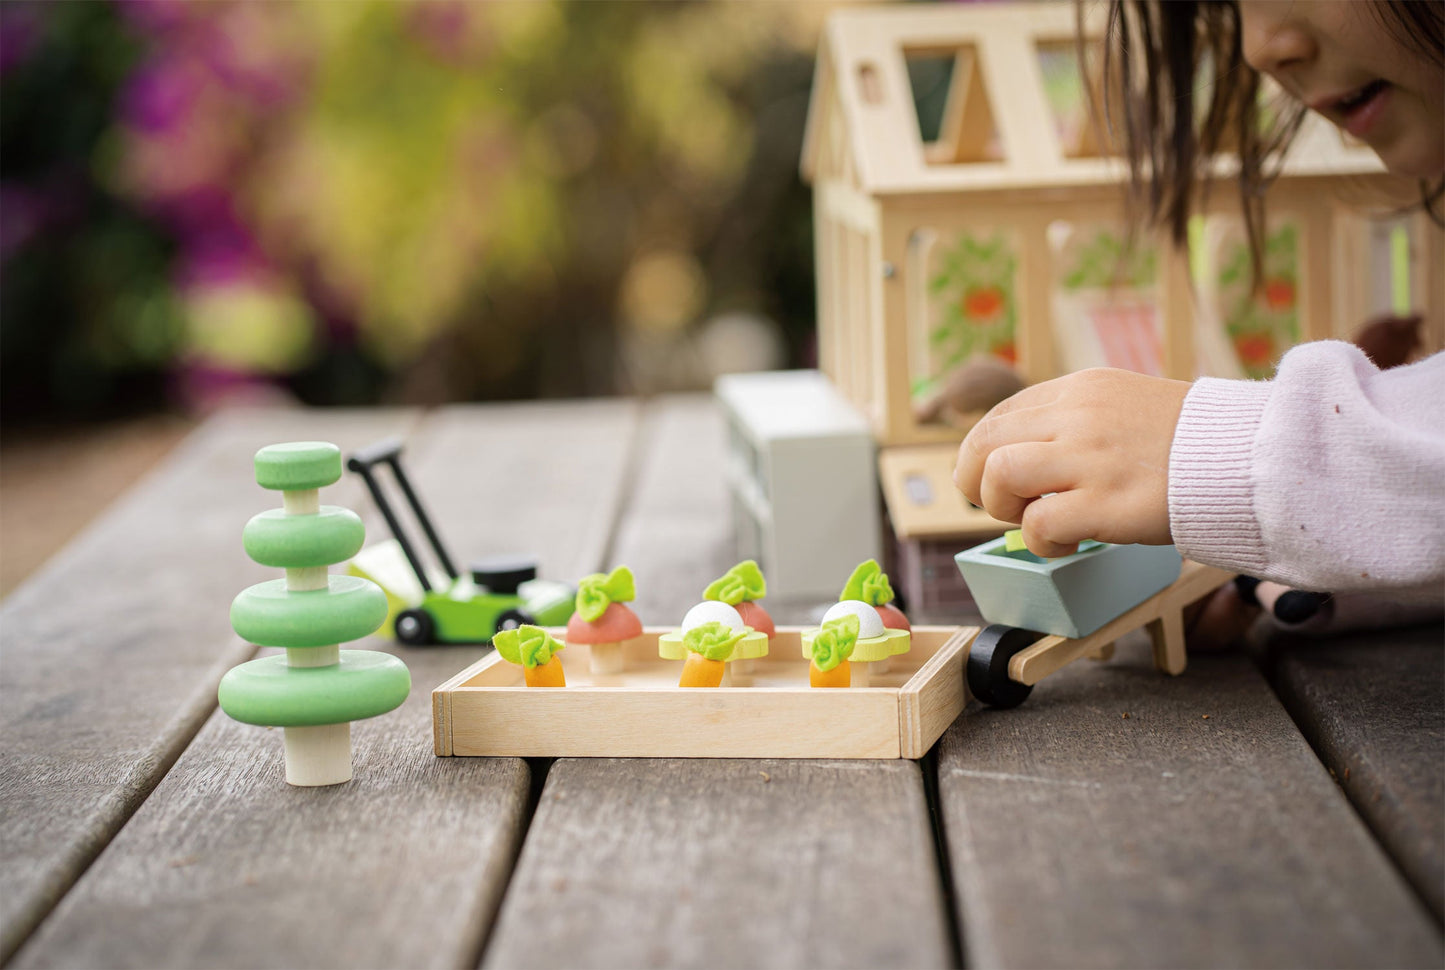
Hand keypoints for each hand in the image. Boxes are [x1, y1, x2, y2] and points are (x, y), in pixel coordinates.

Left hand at [952, 368, 1189, 557]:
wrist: (1251, 457)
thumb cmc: (1189, 443)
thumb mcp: (1124, 406)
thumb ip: (1074, 422)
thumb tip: (1021, 457)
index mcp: (1079, 390)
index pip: (998, 417)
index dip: (984, 455)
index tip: (996, 481)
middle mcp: (1078, 416)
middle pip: (983, 444)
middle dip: (978, 483)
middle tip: (1008, 507)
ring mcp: (1090, 458)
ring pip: (999, 476)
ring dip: (1004, 508)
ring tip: (1037, 521)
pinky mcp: (1106, 503)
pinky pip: (1038, 526)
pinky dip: (1042, 543)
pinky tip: (1069, 544)